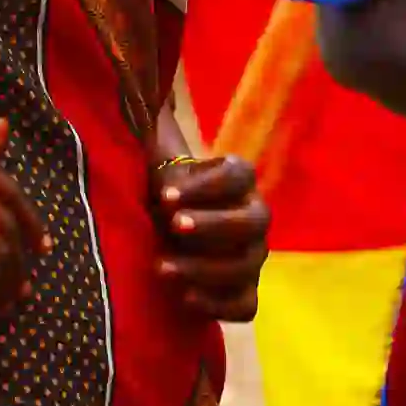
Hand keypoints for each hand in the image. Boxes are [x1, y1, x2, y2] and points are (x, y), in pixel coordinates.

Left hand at [153, 155, 269, 320]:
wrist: (166, 227)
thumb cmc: (163, 191)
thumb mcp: (158, 164)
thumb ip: (156, 139)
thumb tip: (150, 100)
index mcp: (239, 180)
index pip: (238, 175)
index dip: (206, 185)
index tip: (166, 194)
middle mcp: (255, 216)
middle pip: (252, 221)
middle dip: (212, 224)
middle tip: (173, 225)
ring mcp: (253, 256)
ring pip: (245, 265)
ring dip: (204, 268)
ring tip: (162, 267)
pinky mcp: (245, 290)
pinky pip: (244, 305)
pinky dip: (217, 305)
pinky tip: (184, 298)